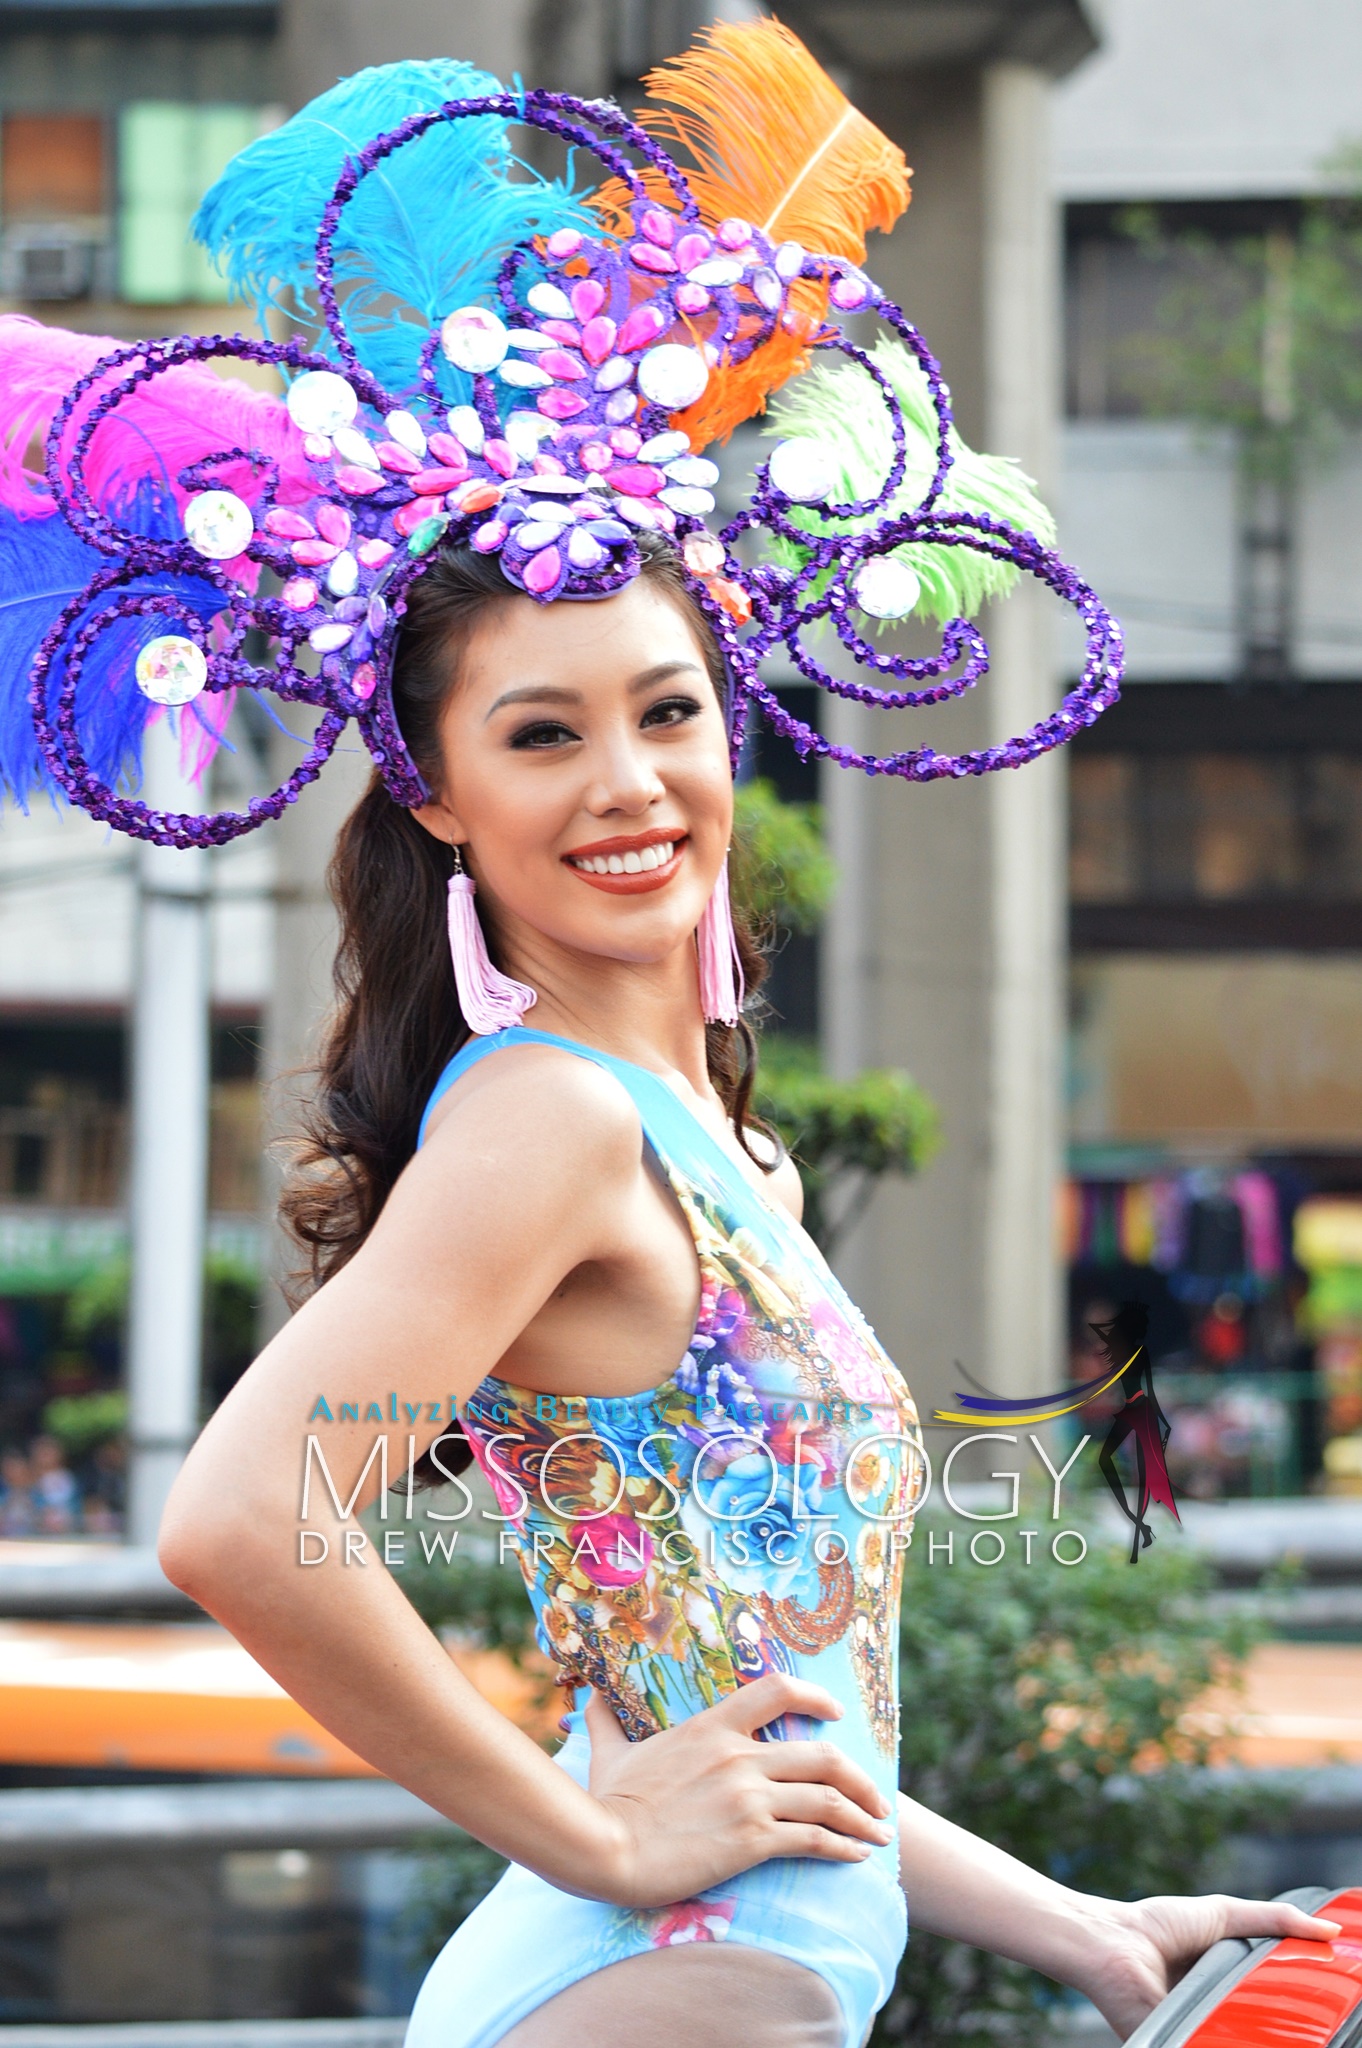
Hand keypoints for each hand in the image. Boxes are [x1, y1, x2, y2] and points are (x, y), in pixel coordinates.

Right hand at [580, 1673, 895, 1908]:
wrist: (604, 1847)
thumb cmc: (605, 1803)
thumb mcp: (609, 1752)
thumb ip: (605, 1721)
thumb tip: (586, 1699)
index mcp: (711, 1728)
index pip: (776, 1691)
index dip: (815, 1697)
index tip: (836, 1712)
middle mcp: (738, 1756)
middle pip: (823, 1754)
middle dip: (859, 1779)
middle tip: (876, 1798)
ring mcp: (748, 1797)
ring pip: (828, 1797)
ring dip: (863, 1817)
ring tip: (879, 1834)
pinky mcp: (752, 1840)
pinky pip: (814, 1839)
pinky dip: (844, 1846)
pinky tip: (856, 1857)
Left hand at [1082, 1892, 1342, 2039]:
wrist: (1111, 1945)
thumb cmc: (1158, 1925)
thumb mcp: (1224, 1916)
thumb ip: (1274, 1920)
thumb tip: (1328, 1931)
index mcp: (1226, 1984)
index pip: (1270, 2002)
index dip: (1295, 2004)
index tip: (1323, 2004)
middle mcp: (1215, 2012)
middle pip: (1259, 2028)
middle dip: (1282, 2028)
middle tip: (1311, 2028)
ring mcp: (1200, 2032)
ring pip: (1241, 2041)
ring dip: (1259, 2039)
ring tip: (1286, 2036)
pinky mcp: (1180, 2046)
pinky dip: (1230, 2045)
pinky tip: (1248, 2040)